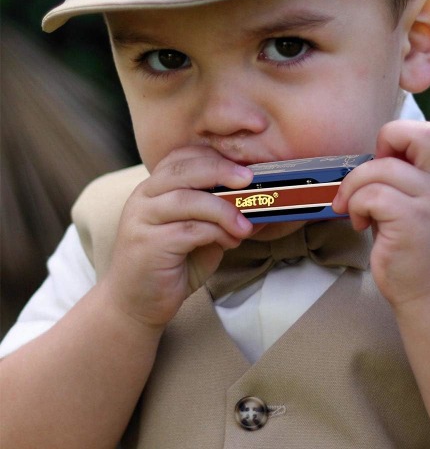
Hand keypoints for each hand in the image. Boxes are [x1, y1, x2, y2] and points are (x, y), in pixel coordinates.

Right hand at [103, 146, 253, 328]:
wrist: (136, 304)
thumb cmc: (172, 265)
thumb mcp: (202, 234)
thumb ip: (222, 216)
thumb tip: (263, 205)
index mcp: (155, 187)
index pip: (182, 156)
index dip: (214, 156)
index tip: (244, 166)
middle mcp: (144, 197)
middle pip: (183, 169)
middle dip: (220, 170)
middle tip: (249, 180)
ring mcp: (142, 219)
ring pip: (187, 199)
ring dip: (223, 210)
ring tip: (245, 225)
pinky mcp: (147, 244)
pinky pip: (188, 230)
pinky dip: (215, 233)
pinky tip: (229, 242)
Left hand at [332, 121, 429, 309]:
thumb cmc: (415, 247)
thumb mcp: (419, 203)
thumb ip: (406, 175)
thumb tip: (374, 154)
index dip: (402, 137)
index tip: (386, 163)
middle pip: (418, 133)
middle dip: (385, 141)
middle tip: (373, 170)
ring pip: (382, 168)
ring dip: (355, 186)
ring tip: (357, 209)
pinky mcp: (412, 222)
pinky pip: (372, 195)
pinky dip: (356, 206)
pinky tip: (361, 224)